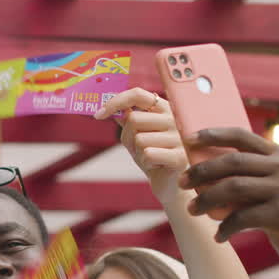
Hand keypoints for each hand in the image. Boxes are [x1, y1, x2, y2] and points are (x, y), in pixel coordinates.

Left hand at [94, 88, 185, 205]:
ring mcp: (179, 136)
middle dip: (128, 138)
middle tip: (138, 149)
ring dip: (138, 153)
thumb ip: (127, 119)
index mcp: (163, 108)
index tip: (98, 115)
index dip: (115, 102)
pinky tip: (156, 165)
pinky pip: (148, 154)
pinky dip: (146, 163)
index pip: (137, 94)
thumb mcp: (137, 135)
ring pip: (140, 139)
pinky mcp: (179, 155)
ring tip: (151, 158)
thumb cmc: (153, 157)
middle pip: (134, 119)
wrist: (169, 184)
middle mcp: (174, 118)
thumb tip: (110, 106)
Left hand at [181, 128, 278, 266]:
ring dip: (207, 199)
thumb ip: (244, 174)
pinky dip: (225, 227)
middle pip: (233, 161)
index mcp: (276, 155)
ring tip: (192, 210)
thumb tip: (198, 169)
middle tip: (181, 182)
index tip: (187, 140)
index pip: (241, 135)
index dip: (212, 135)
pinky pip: (242, 217)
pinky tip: (218, 236)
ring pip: (234, 188)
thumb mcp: (267, 185)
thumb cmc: (278, 211)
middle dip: (202, 171)